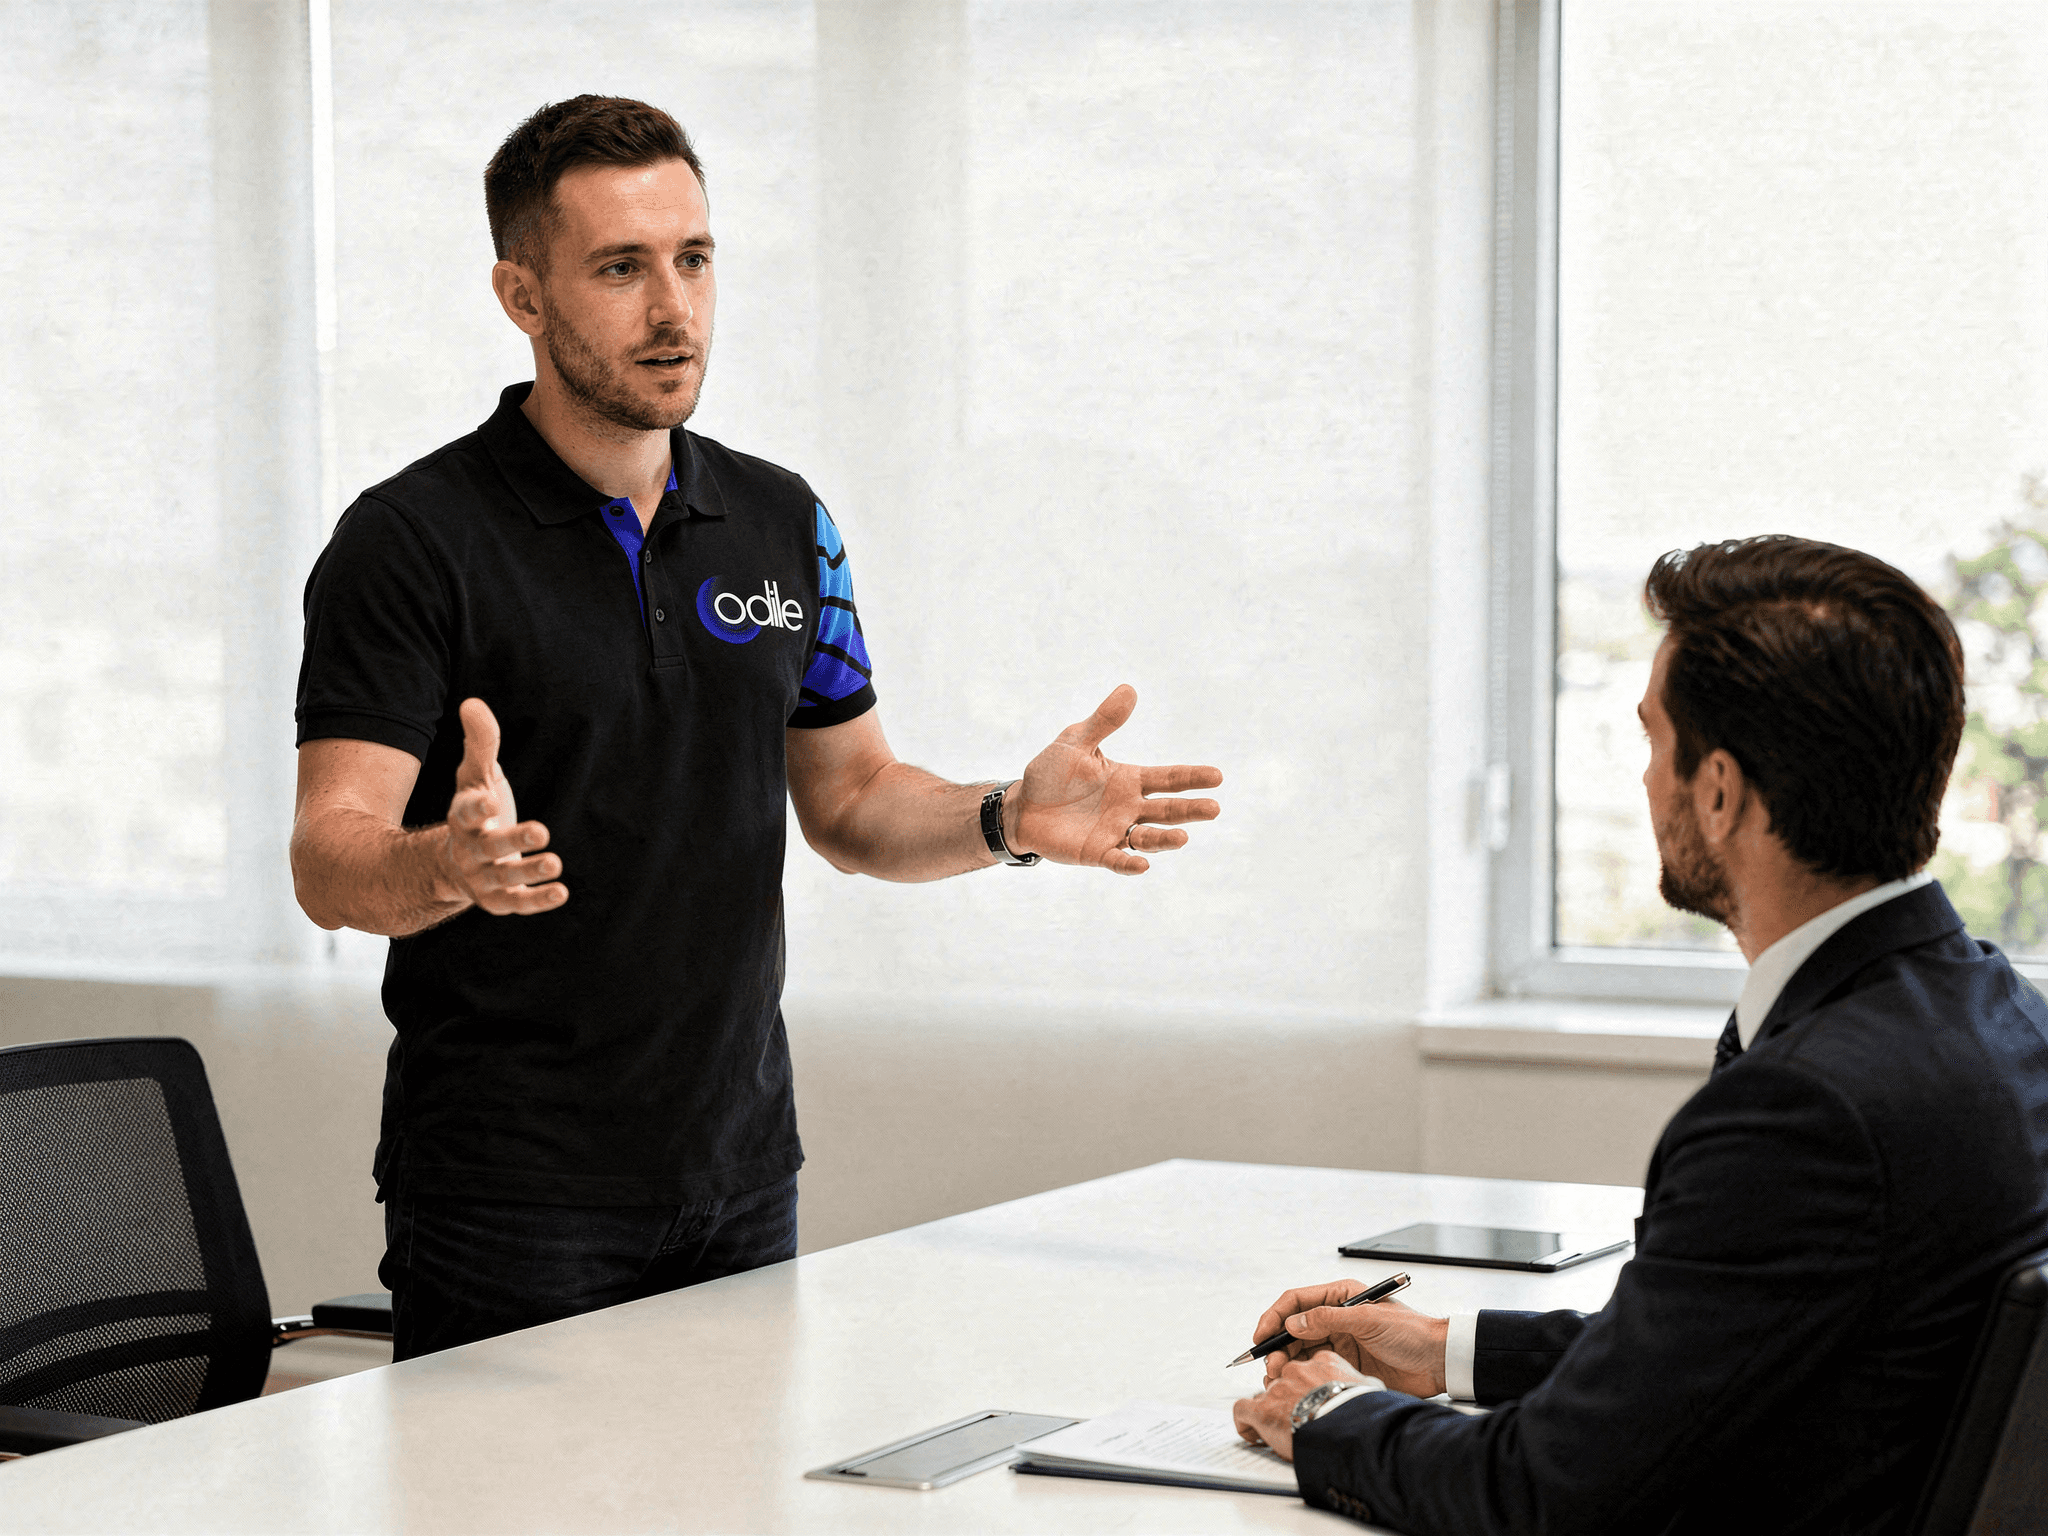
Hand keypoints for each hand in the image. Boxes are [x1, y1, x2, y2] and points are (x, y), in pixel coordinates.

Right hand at [439, 698, 566, 914]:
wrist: (456, 863)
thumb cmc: (475, 811)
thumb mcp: (475, 776)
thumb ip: (481, 743)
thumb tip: (472, 703)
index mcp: (461, 819)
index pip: (464, 813)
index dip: (476, 808)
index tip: (490, 800)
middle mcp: (470, 850)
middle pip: (489, 847)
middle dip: (513, 839)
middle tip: (542, 830)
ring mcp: (485, 878)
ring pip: (505, 878)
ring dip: (529, 871)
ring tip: (555, 862)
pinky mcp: (501, 899)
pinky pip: (518, 903)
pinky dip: (537, 901)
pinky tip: (562, 892)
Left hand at [1007, 685, 1221, 874]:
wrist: (1022, 806)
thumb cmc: (1051, 773)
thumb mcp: (1075, 742)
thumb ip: (1103, 721)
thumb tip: (1129, 690)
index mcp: (1129, 780)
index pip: (1168, 779)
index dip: (1192, 777)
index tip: (1217, 776)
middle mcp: (1129, 808)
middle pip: (1167, 810)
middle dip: (1190, 810)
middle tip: (1214, 809)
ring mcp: (1115, 832)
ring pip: (1148, 838)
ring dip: (1165, 839)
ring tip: (1182, 837)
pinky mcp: (1096, 853)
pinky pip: (1118, 860)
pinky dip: (1130, 864)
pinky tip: (1142, 865)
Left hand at [1233, 1352, 1376, 1461]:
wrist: (1350, 1432)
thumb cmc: (1364, 1414)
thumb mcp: (1371, 1390)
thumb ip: (1362, 1384)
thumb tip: (1370, 1389)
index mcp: (1324, 1362)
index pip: (1308, 1368)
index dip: (1308, 1386)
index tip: (1311, 1401)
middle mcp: (1297, 1370)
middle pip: (1284, 1380)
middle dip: (1288, 1399)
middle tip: (1297, 1420)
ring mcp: (1278, 1388)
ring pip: (1264, 1394)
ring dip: (1270, 1412)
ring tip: (1279, 1431)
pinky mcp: (1262, 1408)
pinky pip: (1242, 1409)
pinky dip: (1245, 1423)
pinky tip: (1254, 1435)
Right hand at [1254, 1283, 1447, 1397]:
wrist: (1439, 1363)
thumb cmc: (1412, 1334)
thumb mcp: (1369, 1320)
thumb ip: (1328, 1319)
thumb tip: (1293, 1323)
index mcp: (1341, 1297)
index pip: (1297, 1301)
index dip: (1274, 1317)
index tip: (1261, 1336)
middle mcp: (1336, 1317)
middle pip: (1294, 1327)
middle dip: (1277, 1345)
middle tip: (1270, 1365)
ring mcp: (1339, 1342)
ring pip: (1300, 1349)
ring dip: (1286, 1361)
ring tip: (1279, 1377)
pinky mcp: (1345, 1364)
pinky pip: (1314, 1367)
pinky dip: (1300, 1374)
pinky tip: (1294, 1382)